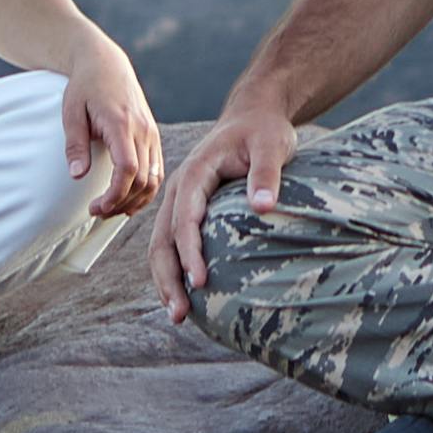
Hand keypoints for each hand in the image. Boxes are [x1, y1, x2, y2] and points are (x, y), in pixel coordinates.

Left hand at [50, 22, 164, 220]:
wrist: (106, 63)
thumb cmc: (85, 86)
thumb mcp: (72, 112)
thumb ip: (75, 144)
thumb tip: (77, 175)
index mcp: (122, 124)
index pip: (128, 169)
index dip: (115, 195)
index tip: (96, 207)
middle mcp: (143, 130)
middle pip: (142, 179)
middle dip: (121, 203)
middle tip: (96, 212)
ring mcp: (151, 133)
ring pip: (154, 178)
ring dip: (135, 200)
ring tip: (111, 209)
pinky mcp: (153, 136)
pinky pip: (157, 170)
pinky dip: (146, 190)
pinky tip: (129, 201)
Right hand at [154, 89, 295, 316]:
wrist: (252, 116)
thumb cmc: (263, 130)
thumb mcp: (271, 145)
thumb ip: (266, 174)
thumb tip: (263, 207)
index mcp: (194, 172)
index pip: (185, 218)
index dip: (190, 251)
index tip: (201, 281)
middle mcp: (179, 189)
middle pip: (162, 239)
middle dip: (169, 278)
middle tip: (180, 314)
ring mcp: (180, 201)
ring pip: (160, 245)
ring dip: (166, 281)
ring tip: (178, 315)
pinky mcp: (187, 209)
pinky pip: (171, 243)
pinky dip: (173, 270)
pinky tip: (184, 295)